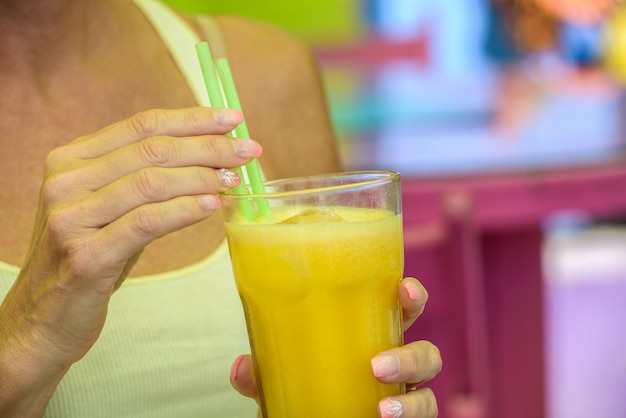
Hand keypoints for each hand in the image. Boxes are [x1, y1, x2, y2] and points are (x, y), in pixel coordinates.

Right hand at [0, 107, 258, 412]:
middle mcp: (65, 182)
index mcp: (71, 160)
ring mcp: (70, 218)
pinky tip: (212, 207)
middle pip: (152, 150)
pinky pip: (146, 222)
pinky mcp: (85, 256)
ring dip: (202, 177)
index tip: (233, 119)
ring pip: (151, 182)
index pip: (142, 125)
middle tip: (248, 151)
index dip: (192, 119)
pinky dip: (184, 211)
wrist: (46, 316)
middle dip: (209, 147)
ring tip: (235, 180)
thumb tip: (213, 156)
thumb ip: (146, 177)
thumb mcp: (112, 207)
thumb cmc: (92, 256)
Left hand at [230, 277, 441, 417]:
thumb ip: (263, 375)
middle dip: (413, 356)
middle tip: (378, 366)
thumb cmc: (302, 394)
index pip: (401, 310)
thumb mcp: (279, 382)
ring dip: (412, 400)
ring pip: (430, 393)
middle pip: (427, 353)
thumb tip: (242, 366)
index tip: (404, 289)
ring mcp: (403, 397)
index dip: (411, 297)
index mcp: (372, 337)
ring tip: (382, 410)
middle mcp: (395, 366)